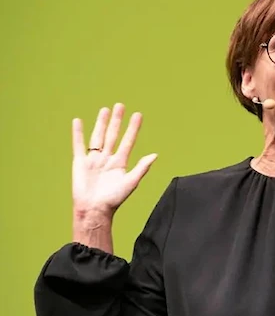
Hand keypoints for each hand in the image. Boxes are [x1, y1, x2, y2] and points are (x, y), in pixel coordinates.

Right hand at [71, 103, 157, 219]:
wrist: (94, 209)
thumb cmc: (114, 200)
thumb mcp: (131, 182)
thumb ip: (142, 168)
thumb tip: (155, 154)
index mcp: (120, 163)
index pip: (128, 140)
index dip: (133, 128)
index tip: (138, 115)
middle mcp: (108, 159)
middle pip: (113, 135)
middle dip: (117, 120)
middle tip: (120, 105)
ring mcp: (94, 159)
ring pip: (98, 136)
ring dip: (101, 123)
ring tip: (105, 109)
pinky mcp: (80, 162)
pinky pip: (79, 144)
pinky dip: (78, 133)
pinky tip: (78, 121)